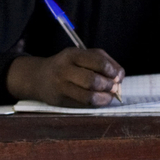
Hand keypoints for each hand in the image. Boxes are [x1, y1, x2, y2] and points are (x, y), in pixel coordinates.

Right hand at [7, 48, 124, 106]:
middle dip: (108, 85)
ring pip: (88, 96)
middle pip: (92, 80)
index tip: (118, 76)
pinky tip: (100, 100)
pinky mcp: (60, 100)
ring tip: (109, 96)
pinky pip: (83, 105)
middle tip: (114, 88)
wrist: (39, 77)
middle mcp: (64, 69)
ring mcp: (61, 86)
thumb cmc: (67, 65)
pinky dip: (96, 104)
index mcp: (72, 54)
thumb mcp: (81, 55)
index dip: (112, 70)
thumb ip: (102, 61)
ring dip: (104, 98)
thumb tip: (120, 76)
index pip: (98, 61)